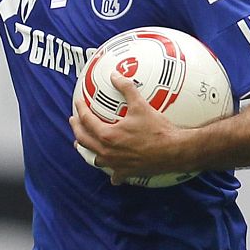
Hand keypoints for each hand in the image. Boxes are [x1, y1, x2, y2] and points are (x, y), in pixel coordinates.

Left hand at [69, 72, 186, 184]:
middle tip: (73, 120)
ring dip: (87, 150)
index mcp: (107, 135)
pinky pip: (114, 175)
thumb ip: (126, 88)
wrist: (175, 151)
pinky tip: (112, 173)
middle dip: (76, 129)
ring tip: (83, 144)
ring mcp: (116, 164)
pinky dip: (111, 173)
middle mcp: (108, 152)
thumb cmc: (158, 129)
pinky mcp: (127, 173)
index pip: (86, 120)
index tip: (78, 102)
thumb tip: (115, 74)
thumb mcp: (141, 105)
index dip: (80, 109)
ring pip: (95, 158)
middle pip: (84, 140)